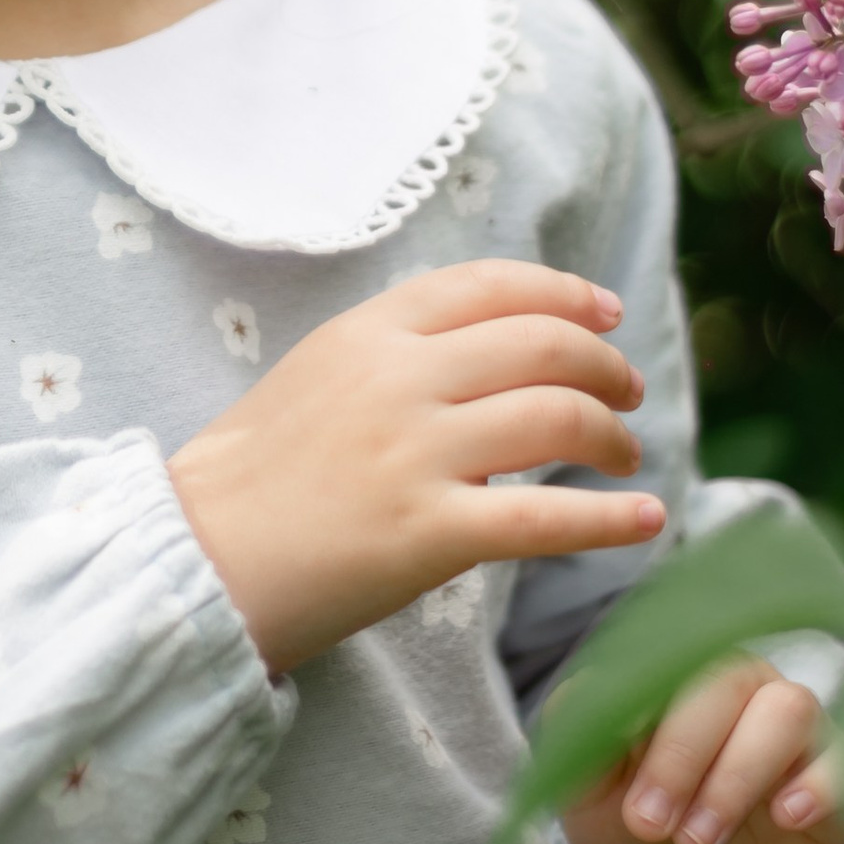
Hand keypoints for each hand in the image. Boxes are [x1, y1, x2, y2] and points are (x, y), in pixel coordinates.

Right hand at [167, 259, 662, 677]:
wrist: (196, 558)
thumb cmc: (251, 477)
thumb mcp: (314, 375)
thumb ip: (390, 352)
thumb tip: (482, 347)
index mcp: (369, 332)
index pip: (491, 285)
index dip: (564, 294)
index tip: (605, 314)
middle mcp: (399, 378)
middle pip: (542, 345)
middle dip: (605, 365)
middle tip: (628, 392)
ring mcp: (415, 454)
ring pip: (556, 417)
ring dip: (613, 434)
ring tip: (626, 456)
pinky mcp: (428, 534)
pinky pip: (545, 518)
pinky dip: (611, 520)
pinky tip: (647, 520)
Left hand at [560, 655, 843, 843]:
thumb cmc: (639, 843)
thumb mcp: (589, 802)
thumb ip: (579, 741)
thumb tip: (584, 690)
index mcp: (682, 679)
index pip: (666, 661)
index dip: (643, 721)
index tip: (629, 805)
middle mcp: (746, 693)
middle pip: (727, 679)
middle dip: (683, 753)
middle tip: (652, 827)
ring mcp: (800, 737)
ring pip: (788, 708)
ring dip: (738, 773)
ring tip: (700, 841)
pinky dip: (822, 781)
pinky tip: (787, 816)